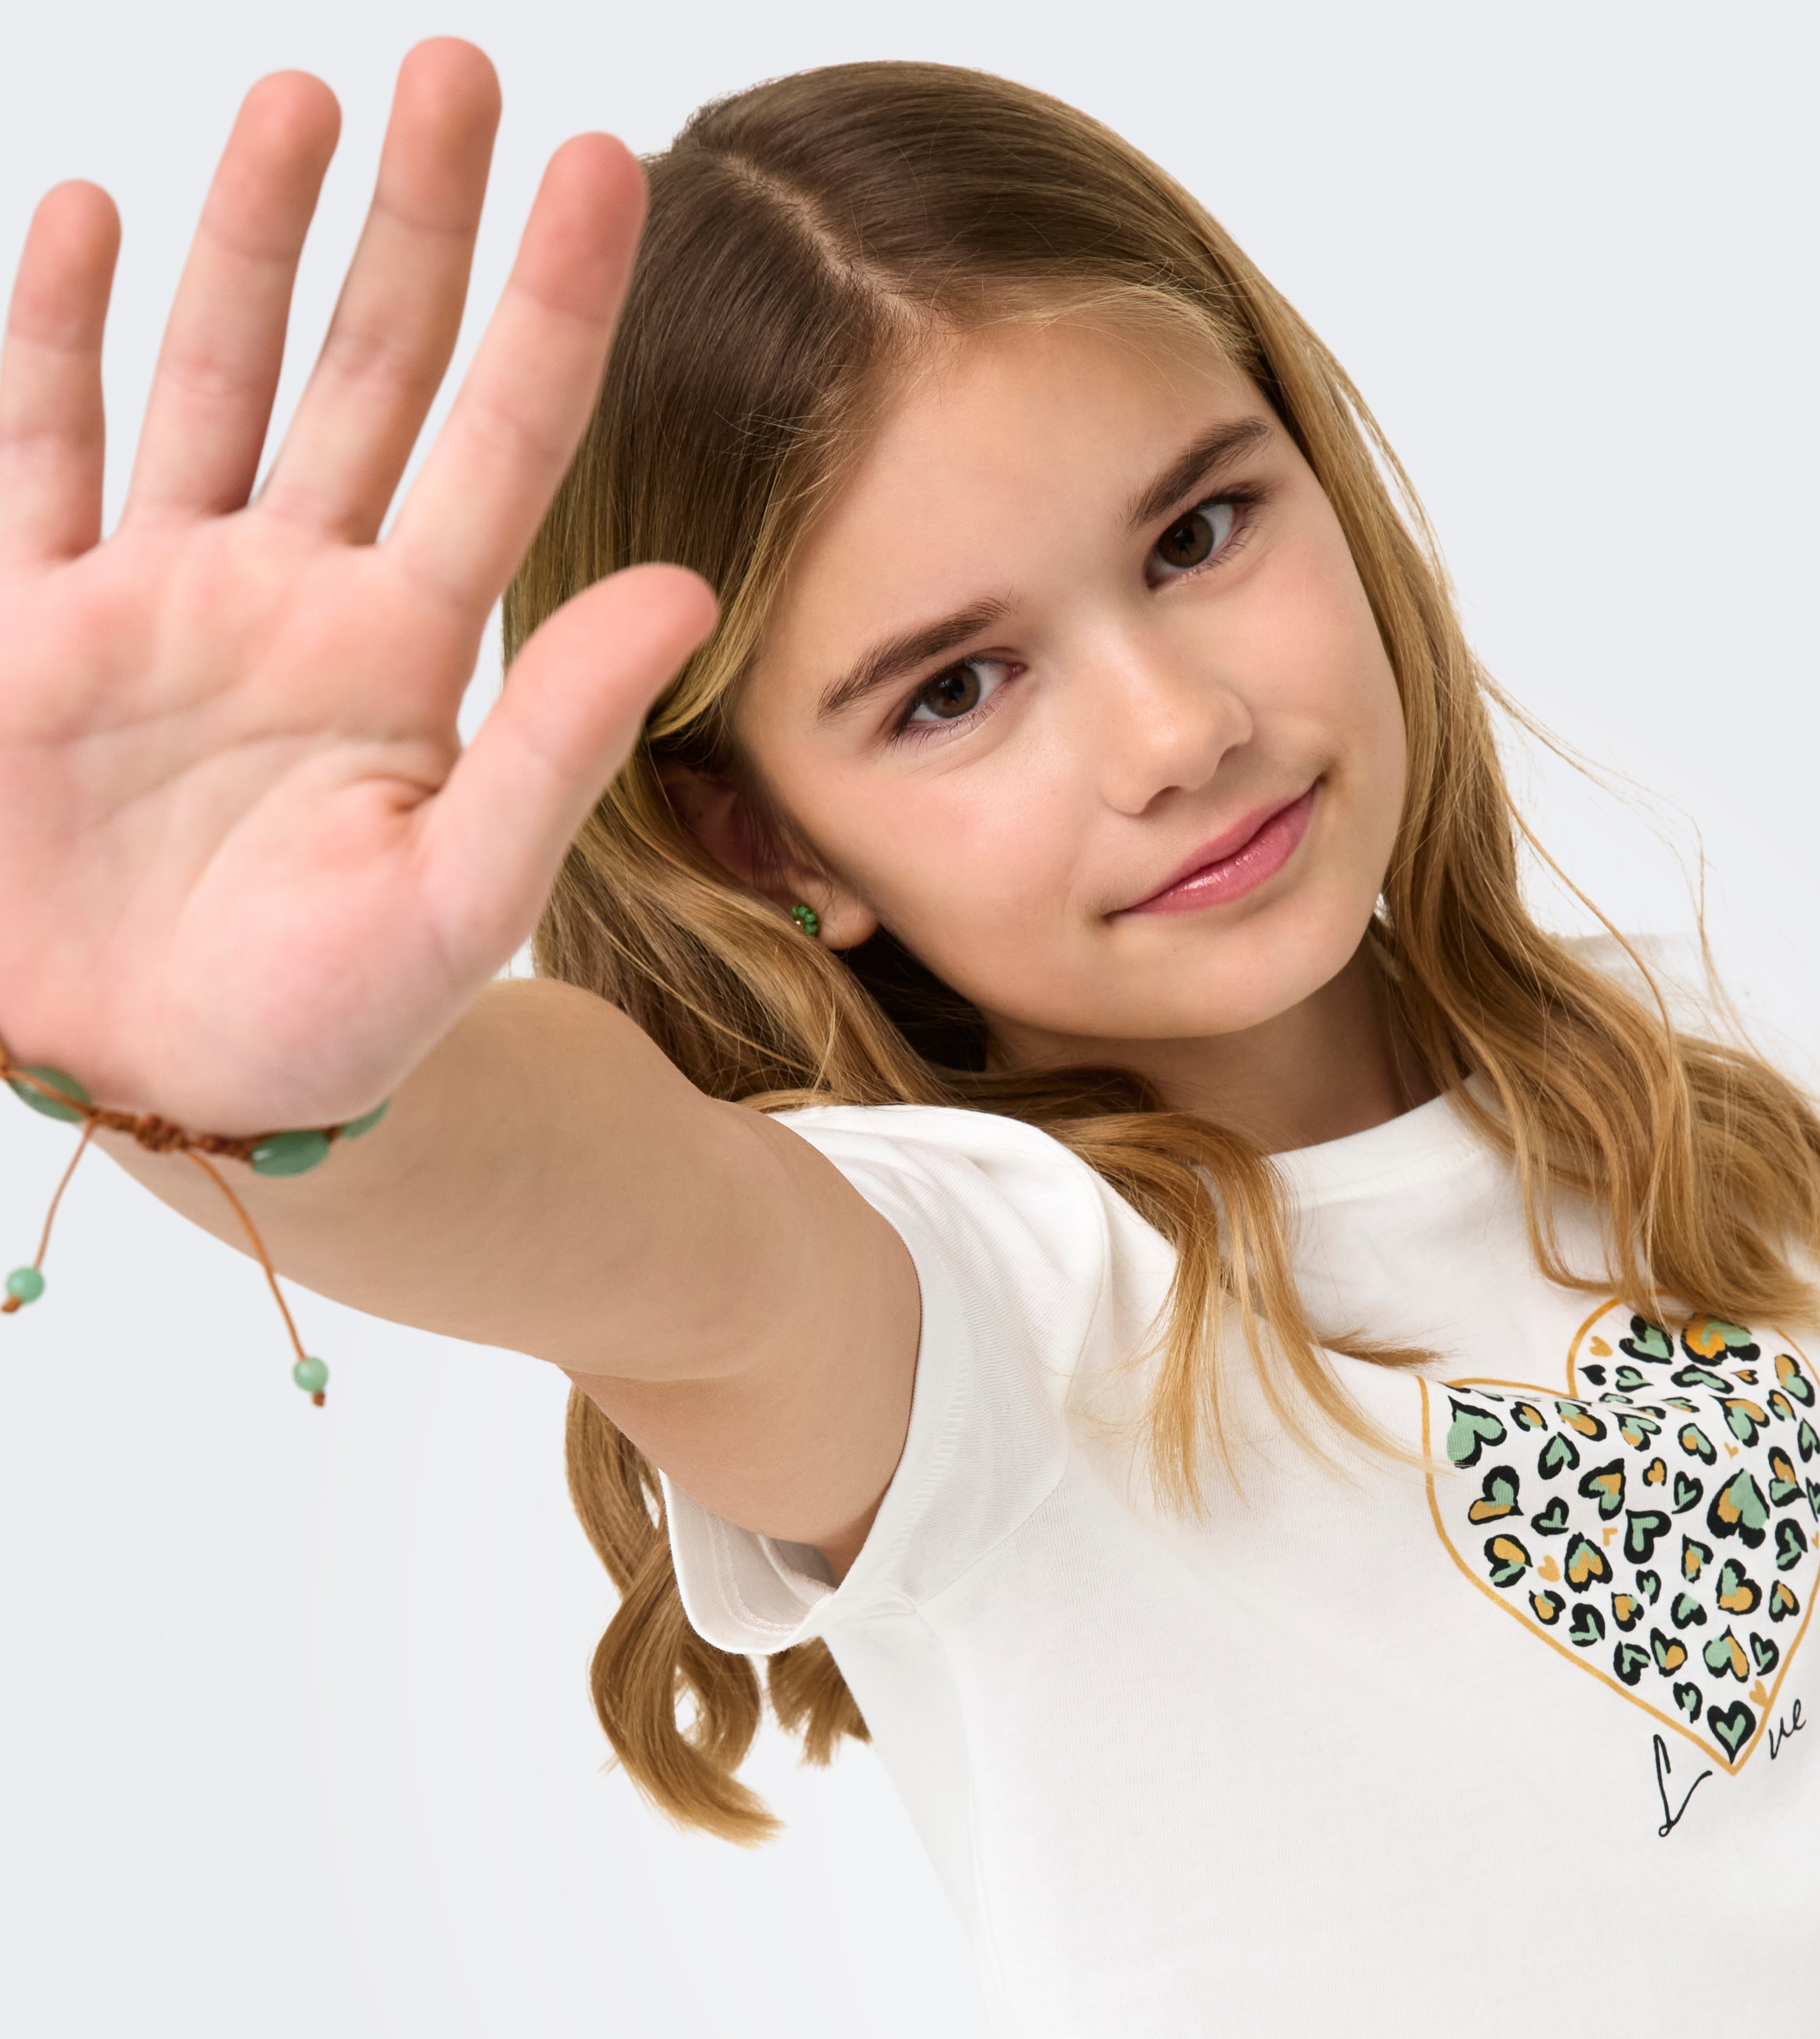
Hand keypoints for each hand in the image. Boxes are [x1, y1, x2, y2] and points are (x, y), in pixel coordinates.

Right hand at [0, 42, 713, 1134]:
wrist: (168, 1089)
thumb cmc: (323, 1025)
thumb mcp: (458, 898)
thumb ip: (559, 745)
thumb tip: (688, 588)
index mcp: (404, 656)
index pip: (500, 443)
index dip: (551, 308)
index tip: (607, 166)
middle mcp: (292, 597)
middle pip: (367, 369)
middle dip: (412, 223)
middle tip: (459, 68)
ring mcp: (159, 599)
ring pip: (214, 376)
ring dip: (252, 240)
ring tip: (306, 99)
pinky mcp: (33, 628)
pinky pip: (45, 453)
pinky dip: (61, 337)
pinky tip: (97, 218)